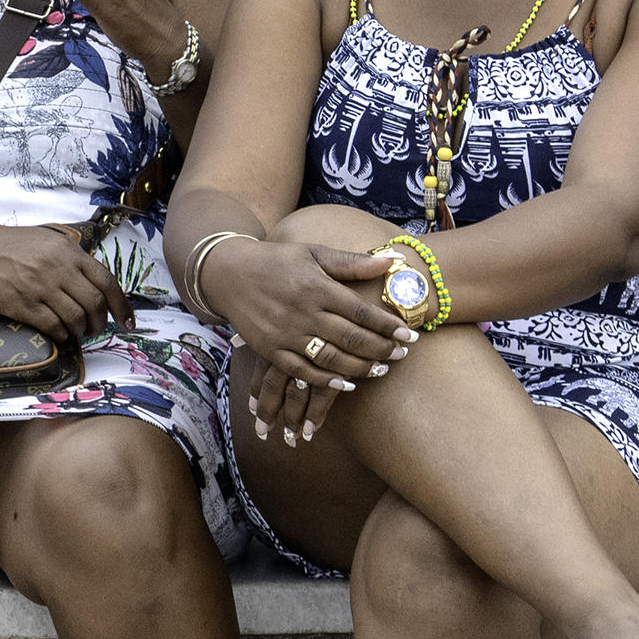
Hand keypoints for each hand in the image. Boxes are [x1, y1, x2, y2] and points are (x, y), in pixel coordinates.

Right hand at [0, 222, 133, 342]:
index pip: (107, 282)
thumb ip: (73, 259)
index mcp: (68, 251)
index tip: (128, 321)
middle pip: (95, 304)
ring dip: (81, 330)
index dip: (122, 305)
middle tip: (97, 328)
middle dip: (101, 322)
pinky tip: (60, 334)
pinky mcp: (23, 305)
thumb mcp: (48, 241)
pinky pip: (53, 327)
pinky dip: (62, 335)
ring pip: (76, 318)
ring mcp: (40, 287)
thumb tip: (96, 282)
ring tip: (77, 331)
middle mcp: (58, 268)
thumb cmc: (10, 246)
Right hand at [211, 239, 415, 443]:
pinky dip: (325, 381)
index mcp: (317, 287)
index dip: (388, 326)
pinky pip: (301, 371)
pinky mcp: (270, 349)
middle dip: (380, 350)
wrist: (228, 273)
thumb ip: (352, 262)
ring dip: (359, 368)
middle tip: (402, 355)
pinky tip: (345, 384)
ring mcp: (286, 334)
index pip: (361, 312)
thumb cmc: (277, 261)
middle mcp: (304, 312)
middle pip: (351, 339)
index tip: (409, 335)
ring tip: (380, 370)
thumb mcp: (313, 253)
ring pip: (330, 359)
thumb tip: (391, 262)